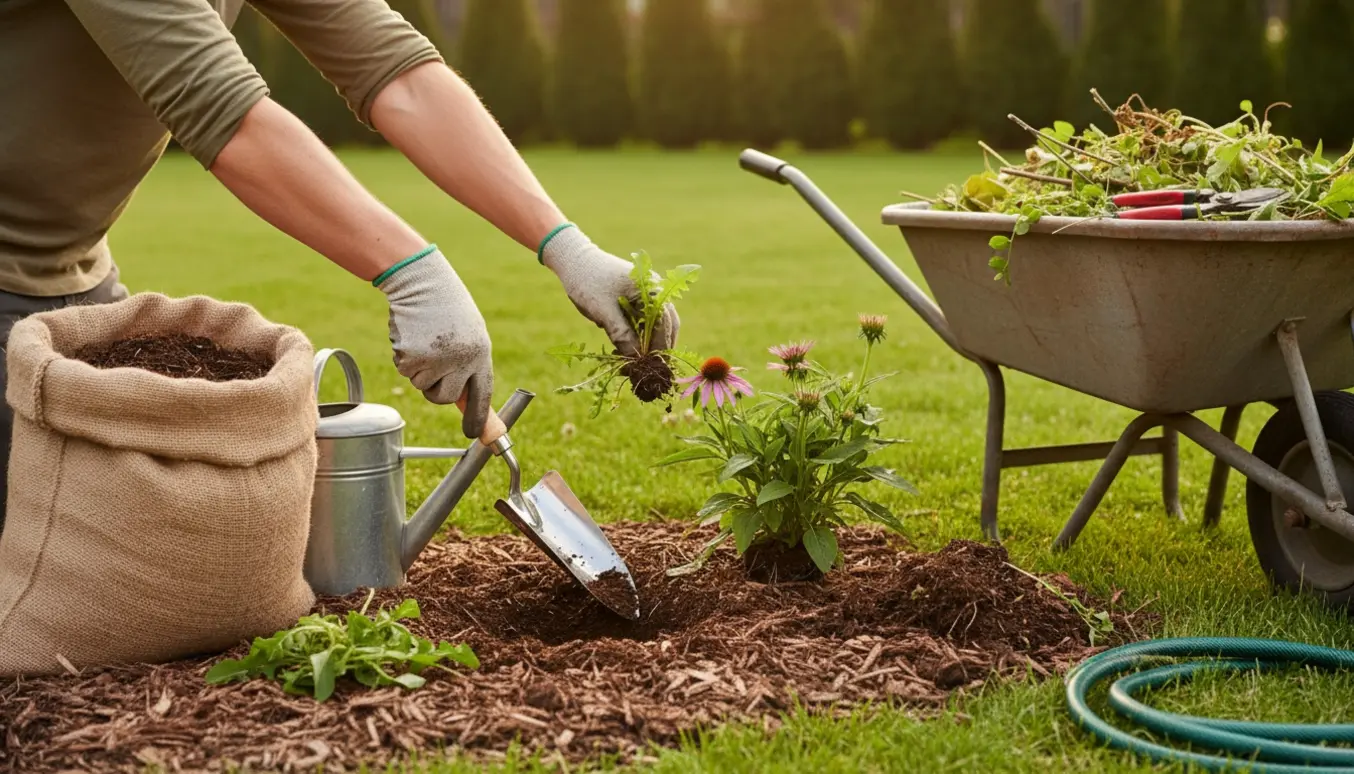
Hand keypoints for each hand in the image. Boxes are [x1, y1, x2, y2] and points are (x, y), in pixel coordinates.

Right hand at [377, 247, 493, 438]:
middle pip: (445, 398)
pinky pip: (405, 371)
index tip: (474, 434)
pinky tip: (413, 334)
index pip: (482, 395)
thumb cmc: (447, 308)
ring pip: (422, 385)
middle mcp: (462, 360)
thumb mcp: (468, 335)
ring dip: (419, 369)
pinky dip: (404, 357)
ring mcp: (437, 360)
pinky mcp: (412, 357)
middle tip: (433, 366)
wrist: (422, 281)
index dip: (478, 418)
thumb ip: (469, 366)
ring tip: (425, 340)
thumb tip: (464, 403)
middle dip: (436, 390)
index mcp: (481, 354)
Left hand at [540, 226, 679, 356]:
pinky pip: (644, 326)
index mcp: (652, 289)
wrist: (574, 261)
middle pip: (666, 328)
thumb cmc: (588, 280)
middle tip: (645, 373)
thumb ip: (621, 334)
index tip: (651, 370)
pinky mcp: (638, 304)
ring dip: (646, 348)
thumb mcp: (602, 309)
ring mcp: (649, 297)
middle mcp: (656, 292)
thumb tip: (635, 361)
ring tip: (631, 367)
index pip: (664, 325)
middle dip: (656, 351)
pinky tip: (624, 353)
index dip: (659, 349)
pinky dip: (637, 341)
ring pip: (656, 329)